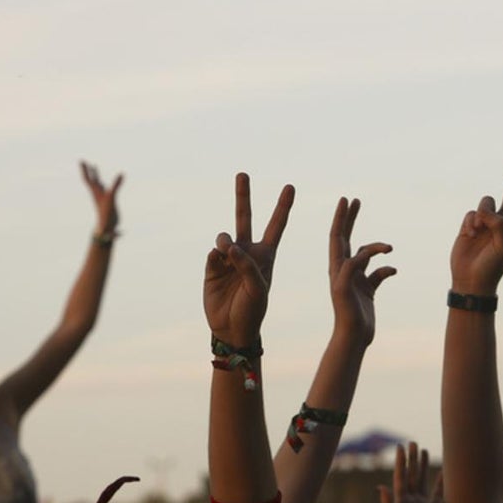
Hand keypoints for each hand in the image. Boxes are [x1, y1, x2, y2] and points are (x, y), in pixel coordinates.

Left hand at [80, 161, 122, 236]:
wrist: (106, 227)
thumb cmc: (106, 215)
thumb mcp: (112, 197)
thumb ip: (116, 185)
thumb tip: (122, 174)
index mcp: (95, 192)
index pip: (88, 179)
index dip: (85, 170)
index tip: (81, 161)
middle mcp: (97, 193)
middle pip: (90, 179)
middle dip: (87, 170)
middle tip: (83, 160)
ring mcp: (102, 196)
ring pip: (97, 183)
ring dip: (95, 174)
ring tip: (93, 166)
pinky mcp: (108, 199)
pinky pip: (105, 188)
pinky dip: (104, 182)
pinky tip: (105, 181)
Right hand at [203, 174, 293, 347]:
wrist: (232, 328)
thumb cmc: (253, 310)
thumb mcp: (258, 288)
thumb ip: (246, 265)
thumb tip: (227, 246)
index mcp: (265, 255)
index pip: (276, 226)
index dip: (283, 207)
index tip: (290, 187)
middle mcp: (247, 252)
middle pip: (245, 217)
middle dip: (243, 196)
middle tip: (242, 174)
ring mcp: (228, 258)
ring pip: (225, 235)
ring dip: (226, 241)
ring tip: (227, 251)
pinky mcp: (212, 266)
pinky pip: (213, 252)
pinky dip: (216, 256)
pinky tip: (220, 264)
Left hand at [330, 198, 395, 346]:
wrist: (353, 337)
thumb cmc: (346, 316)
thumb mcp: (344, 291)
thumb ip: (349, 271)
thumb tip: (360, 255)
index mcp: (336, 267)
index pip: (337, 236)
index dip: (340, 218)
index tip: (344, 200)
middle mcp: (344, 270)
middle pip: (347, 238)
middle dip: (350, 219)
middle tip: (355, 200)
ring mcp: (356, 279)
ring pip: (367, 254)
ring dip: (377, 247)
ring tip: (389, 248)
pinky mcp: (367, 290)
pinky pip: (379, 273)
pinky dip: (387, 269)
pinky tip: (393, 271)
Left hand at [378, 442, 444, 502]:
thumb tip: (380, 487)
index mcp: (401, 501)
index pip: (400, 476)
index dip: (400, 462)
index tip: (400, 446)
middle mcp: (412, 501)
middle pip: (412, 475)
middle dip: (412, 459)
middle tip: (413, 442)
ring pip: (423, 481)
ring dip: (423, 466)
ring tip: (423, 450)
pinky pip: (439, 495)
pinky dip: (441, 484)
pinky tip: (443, 472)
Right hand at [449, 153, 502, 294]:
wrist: (471, 279)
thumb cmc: (492, 266)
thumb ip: (499, 223)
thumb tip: (485, 210)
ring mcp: (487, 221)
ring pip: (487, 201)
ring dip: (483, 214)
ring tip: (479, 231)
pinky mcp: (471, 223)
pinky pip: (472, 212)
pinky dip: (471, 222)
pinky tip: (470, 236)